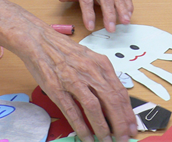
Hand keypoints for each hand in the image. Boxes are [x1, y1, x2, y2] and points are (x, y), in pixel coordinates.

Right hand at [0, 0, 136, 141]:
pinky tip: (87, 137)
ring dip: (103, 128)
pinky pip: (73, 111)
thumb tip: (113, 98)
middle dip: (120, 123)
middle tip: (124, 138)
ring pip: (94, 108)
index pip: (120, 92)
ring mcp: (74, 80)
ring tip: (107, 141)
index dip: (128, 112)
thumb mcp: (89, 58)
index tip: (132, 126)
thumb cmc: (63, 50)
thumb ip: (101, 76)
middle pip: (111, 101)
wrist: (39, 40)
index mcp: (101, 64)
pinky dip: (82, 126)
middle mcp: (91, 72)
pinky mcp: (58, 89)